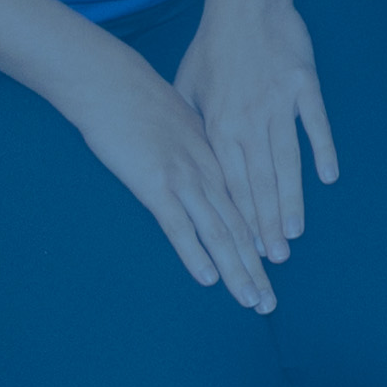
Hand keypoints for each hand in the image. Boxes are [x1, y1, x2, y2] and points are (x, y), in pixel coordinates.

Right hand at [51, 48, 287, 308]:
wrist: (113, 83)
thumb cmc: (141, 101)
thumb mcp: (182, 121)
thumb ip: (196, 145)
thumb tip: (201, 165)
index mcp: (216, 155)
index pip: (246, 206)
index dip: (259, 240)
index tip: (273, 268)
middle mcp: (208, 171)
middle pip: (240, 227)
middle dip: (256, 268)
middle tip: (270, 303)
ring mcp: (185, 179)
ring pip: (219, 233)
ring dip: (237, 270)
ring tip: (253, 300)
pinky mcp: (156, 185)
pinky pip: (179, 227)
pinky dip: (195, 254)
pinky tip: (209, 279)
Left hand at [168, 0, 331, 262]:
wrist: (246, 3)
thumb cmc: (213, 46)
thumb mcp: (187, 87)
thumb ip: (190, 125)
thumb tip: (184, 159)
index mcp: (217, 124)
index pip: (229, 183)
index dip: (238, 218)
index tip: (244, 249)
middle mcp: (247, 120)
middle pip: (258, 182)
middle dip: (265, 223)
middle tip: (275, 258)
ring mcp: (278, 103)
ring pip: (285, 161)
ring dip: (291, 199)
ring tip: (295, 232)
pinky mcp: (303, 85)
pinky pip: (314, 124)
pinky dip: (322, 150)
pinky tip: (329, 177)